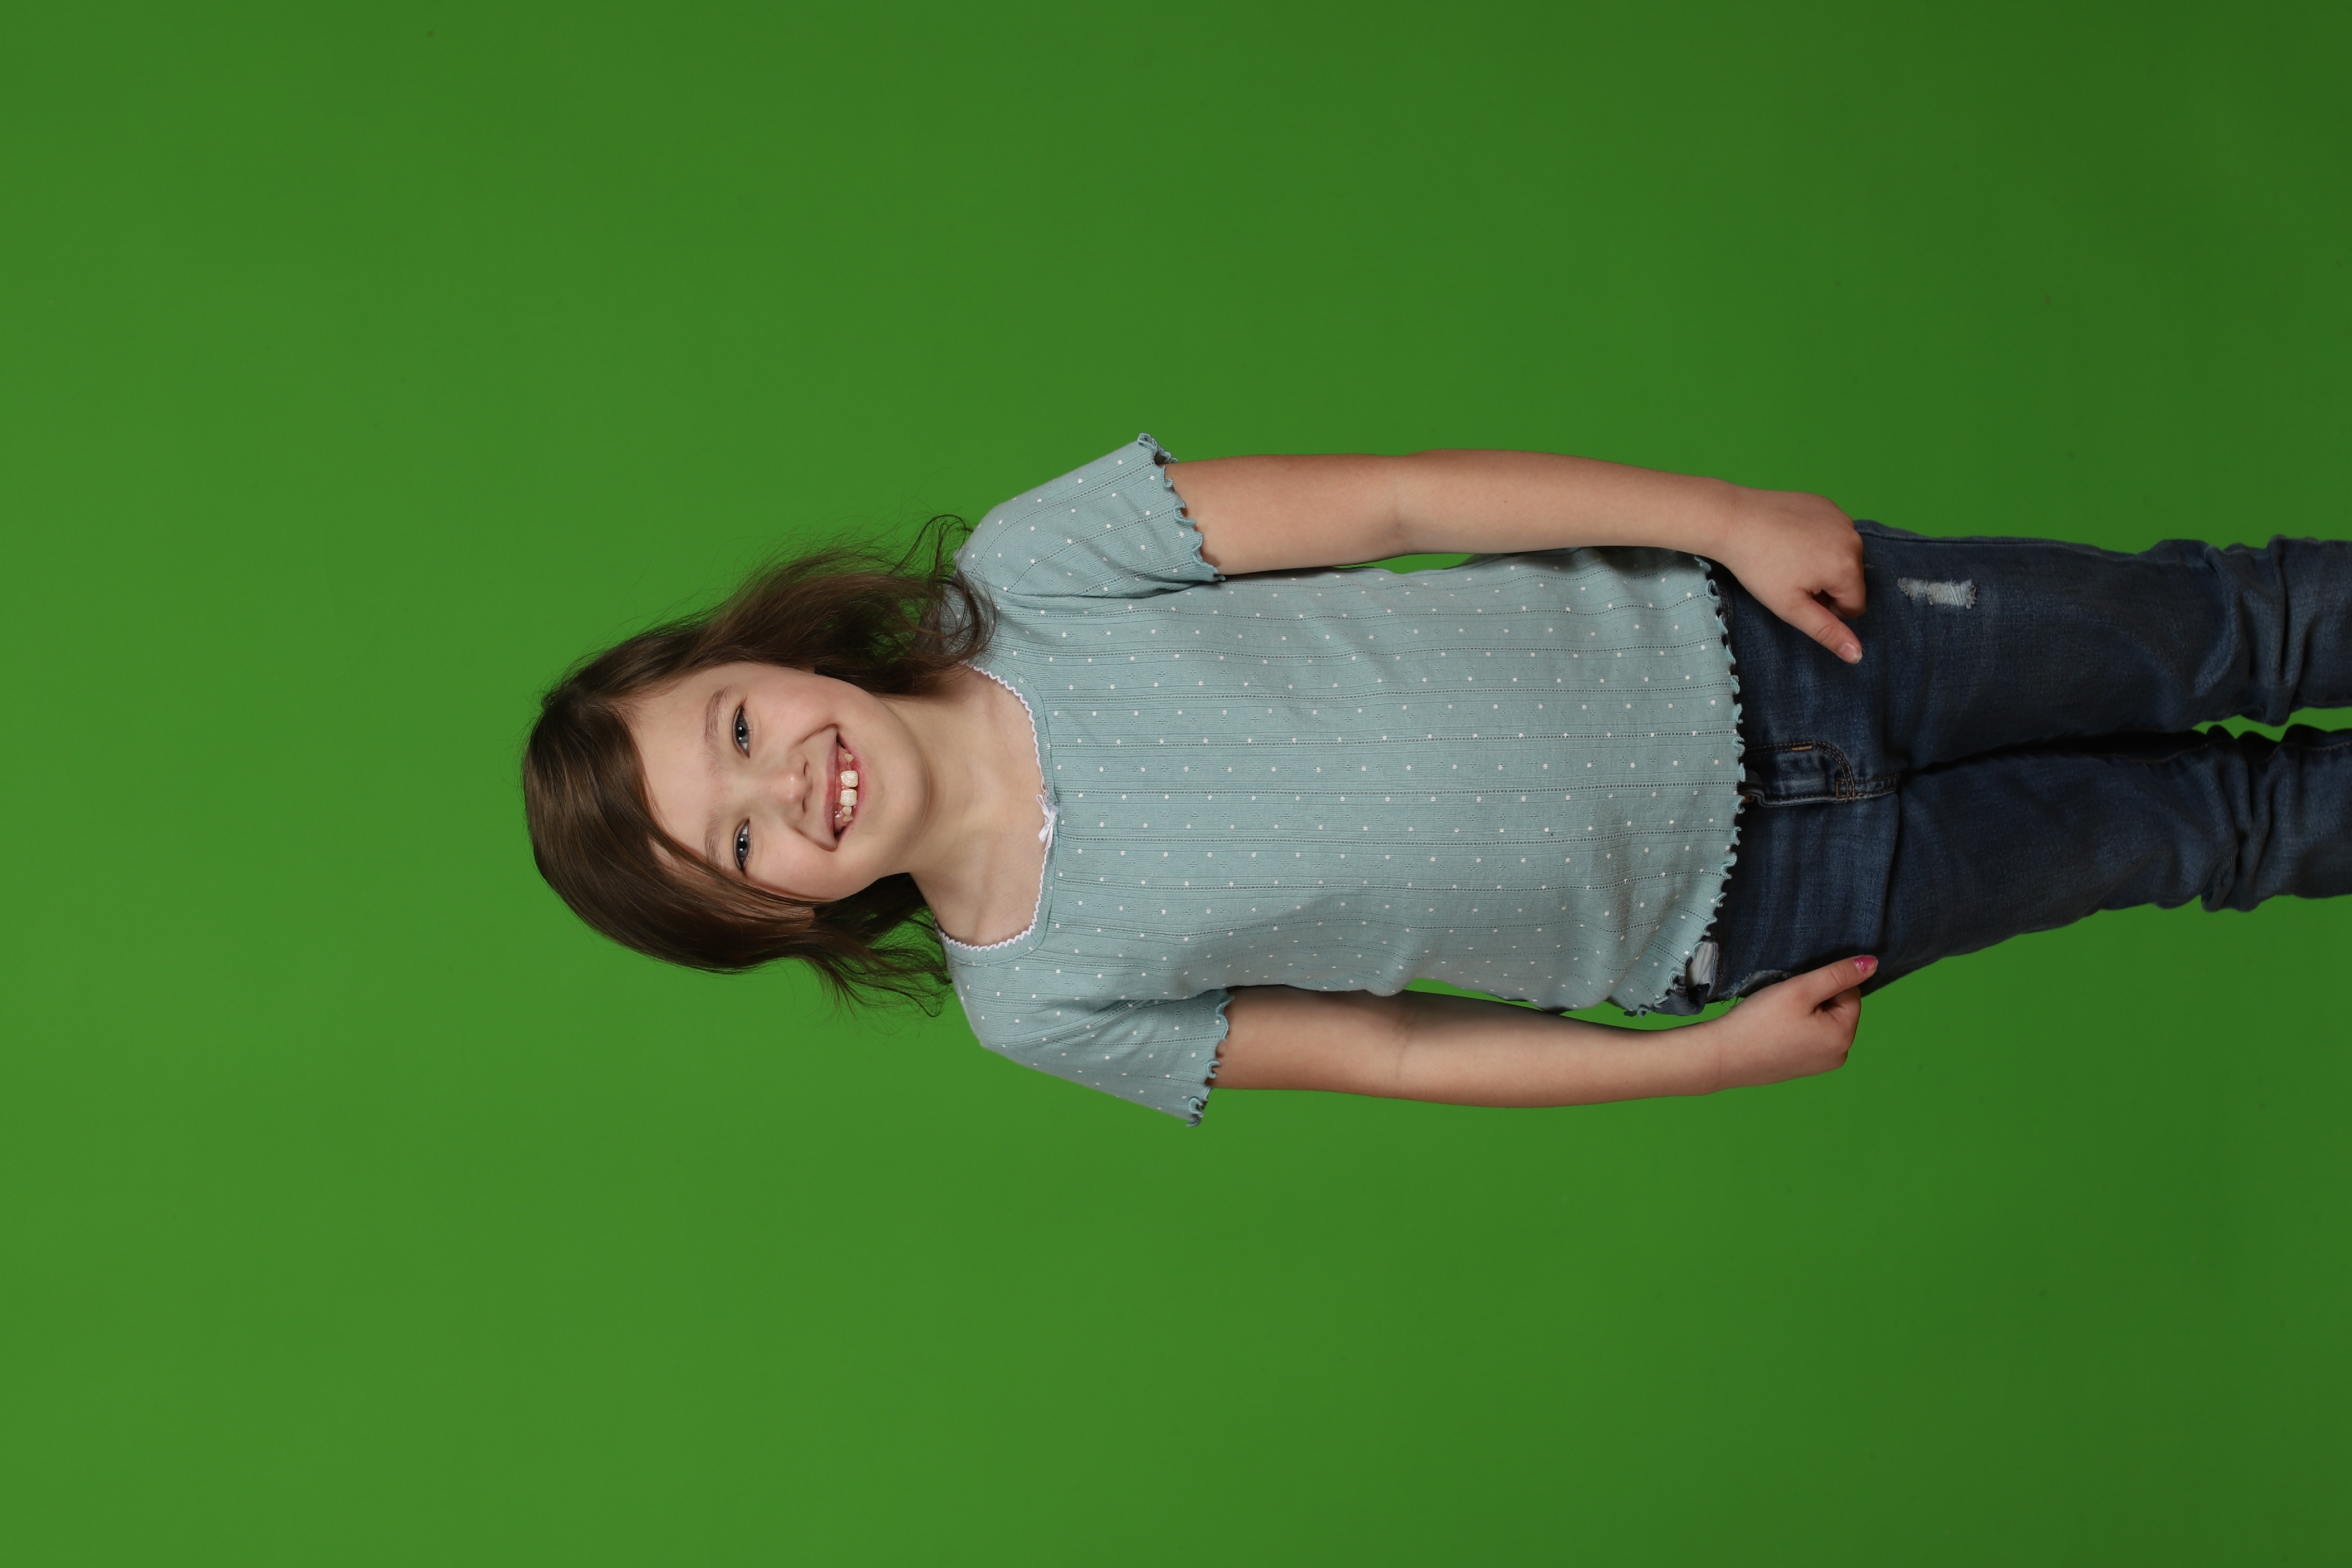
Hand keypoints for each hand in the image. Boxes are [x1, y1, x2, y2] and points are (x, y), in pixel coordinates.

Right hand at [1703, 955, 1874, 1089]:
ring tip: (1777, 1016)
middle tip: (1783, 1003)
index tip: (1794, 991)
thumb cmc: (1760, 1021)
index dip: (1821, 984)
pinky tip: (1774, 1030)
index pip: (1849, 993)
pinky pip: (1809, 1038)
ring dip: (1805, 1013)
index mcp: (1844, 1036)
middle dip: (1814, 1000)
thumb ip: (1838, 974)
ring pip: (1822, 1023)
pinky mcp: (1802, 1069)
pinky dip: (1795, 1029)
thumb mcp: (1800, 989)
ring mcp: (1821, 1065)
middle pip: (1837, 1009)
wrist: (1723, 1056)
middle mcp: (1840, 1055)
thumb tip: (1872, 963)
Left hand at [1710, 487, 1867, 662]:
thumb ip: (1827, 631)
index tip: (1798, 597)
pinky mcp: (1827, 504)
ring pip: (1842, 556)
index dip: (1827, 609)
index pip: (1854, 606)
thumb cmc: (1759, 567)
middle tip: (1791, 577)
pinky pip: (1832, 533)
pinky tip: (1789, 538)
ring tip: (1789, 558)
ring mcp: (1841, 517)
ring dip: (1823, 563)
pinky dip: (1816, 539)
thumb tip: (1857, 655)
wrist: (1733, 521)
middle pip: (1851, 580)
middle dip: (1827, 586)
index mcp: (1848, 567)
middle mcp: (1853, 539)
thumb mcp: (1791, 607)